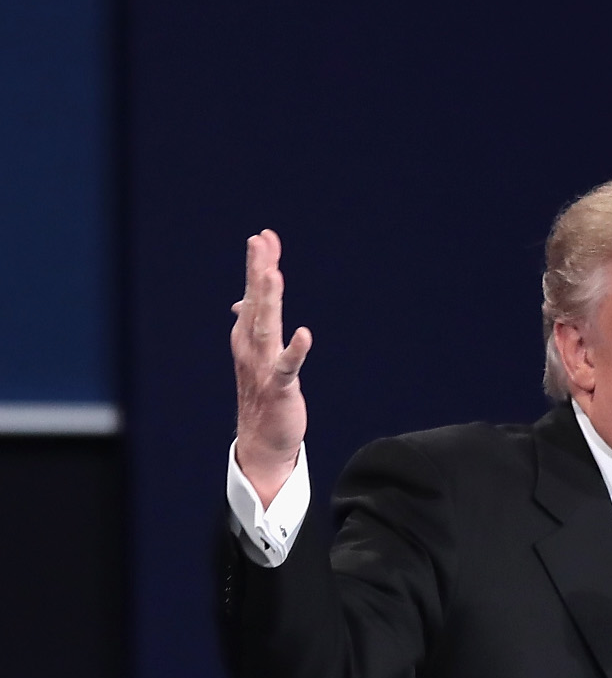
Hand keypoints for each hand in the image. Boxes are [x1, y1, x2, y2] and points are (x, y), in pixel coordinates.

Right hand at [230, 229, 312, 505]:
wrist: (262, 441)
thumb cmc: (262, 394)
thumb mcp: (256, 355)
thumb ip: (253, 324)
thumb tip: (241, 303)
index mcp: (247, 336)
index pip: (253, 294)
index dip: (259, 265)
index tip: (264, 236)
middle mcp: (250, 347)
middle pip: (256, 303)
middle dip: (259, 272)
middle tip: (261, 242)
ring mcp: (264, 366)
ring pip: (266, 327)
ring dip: (269, 301)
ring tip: (273, 274)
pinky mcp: (280, 387)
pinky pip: (288, 367)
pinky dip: (295, 350)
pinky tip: (304, 333)